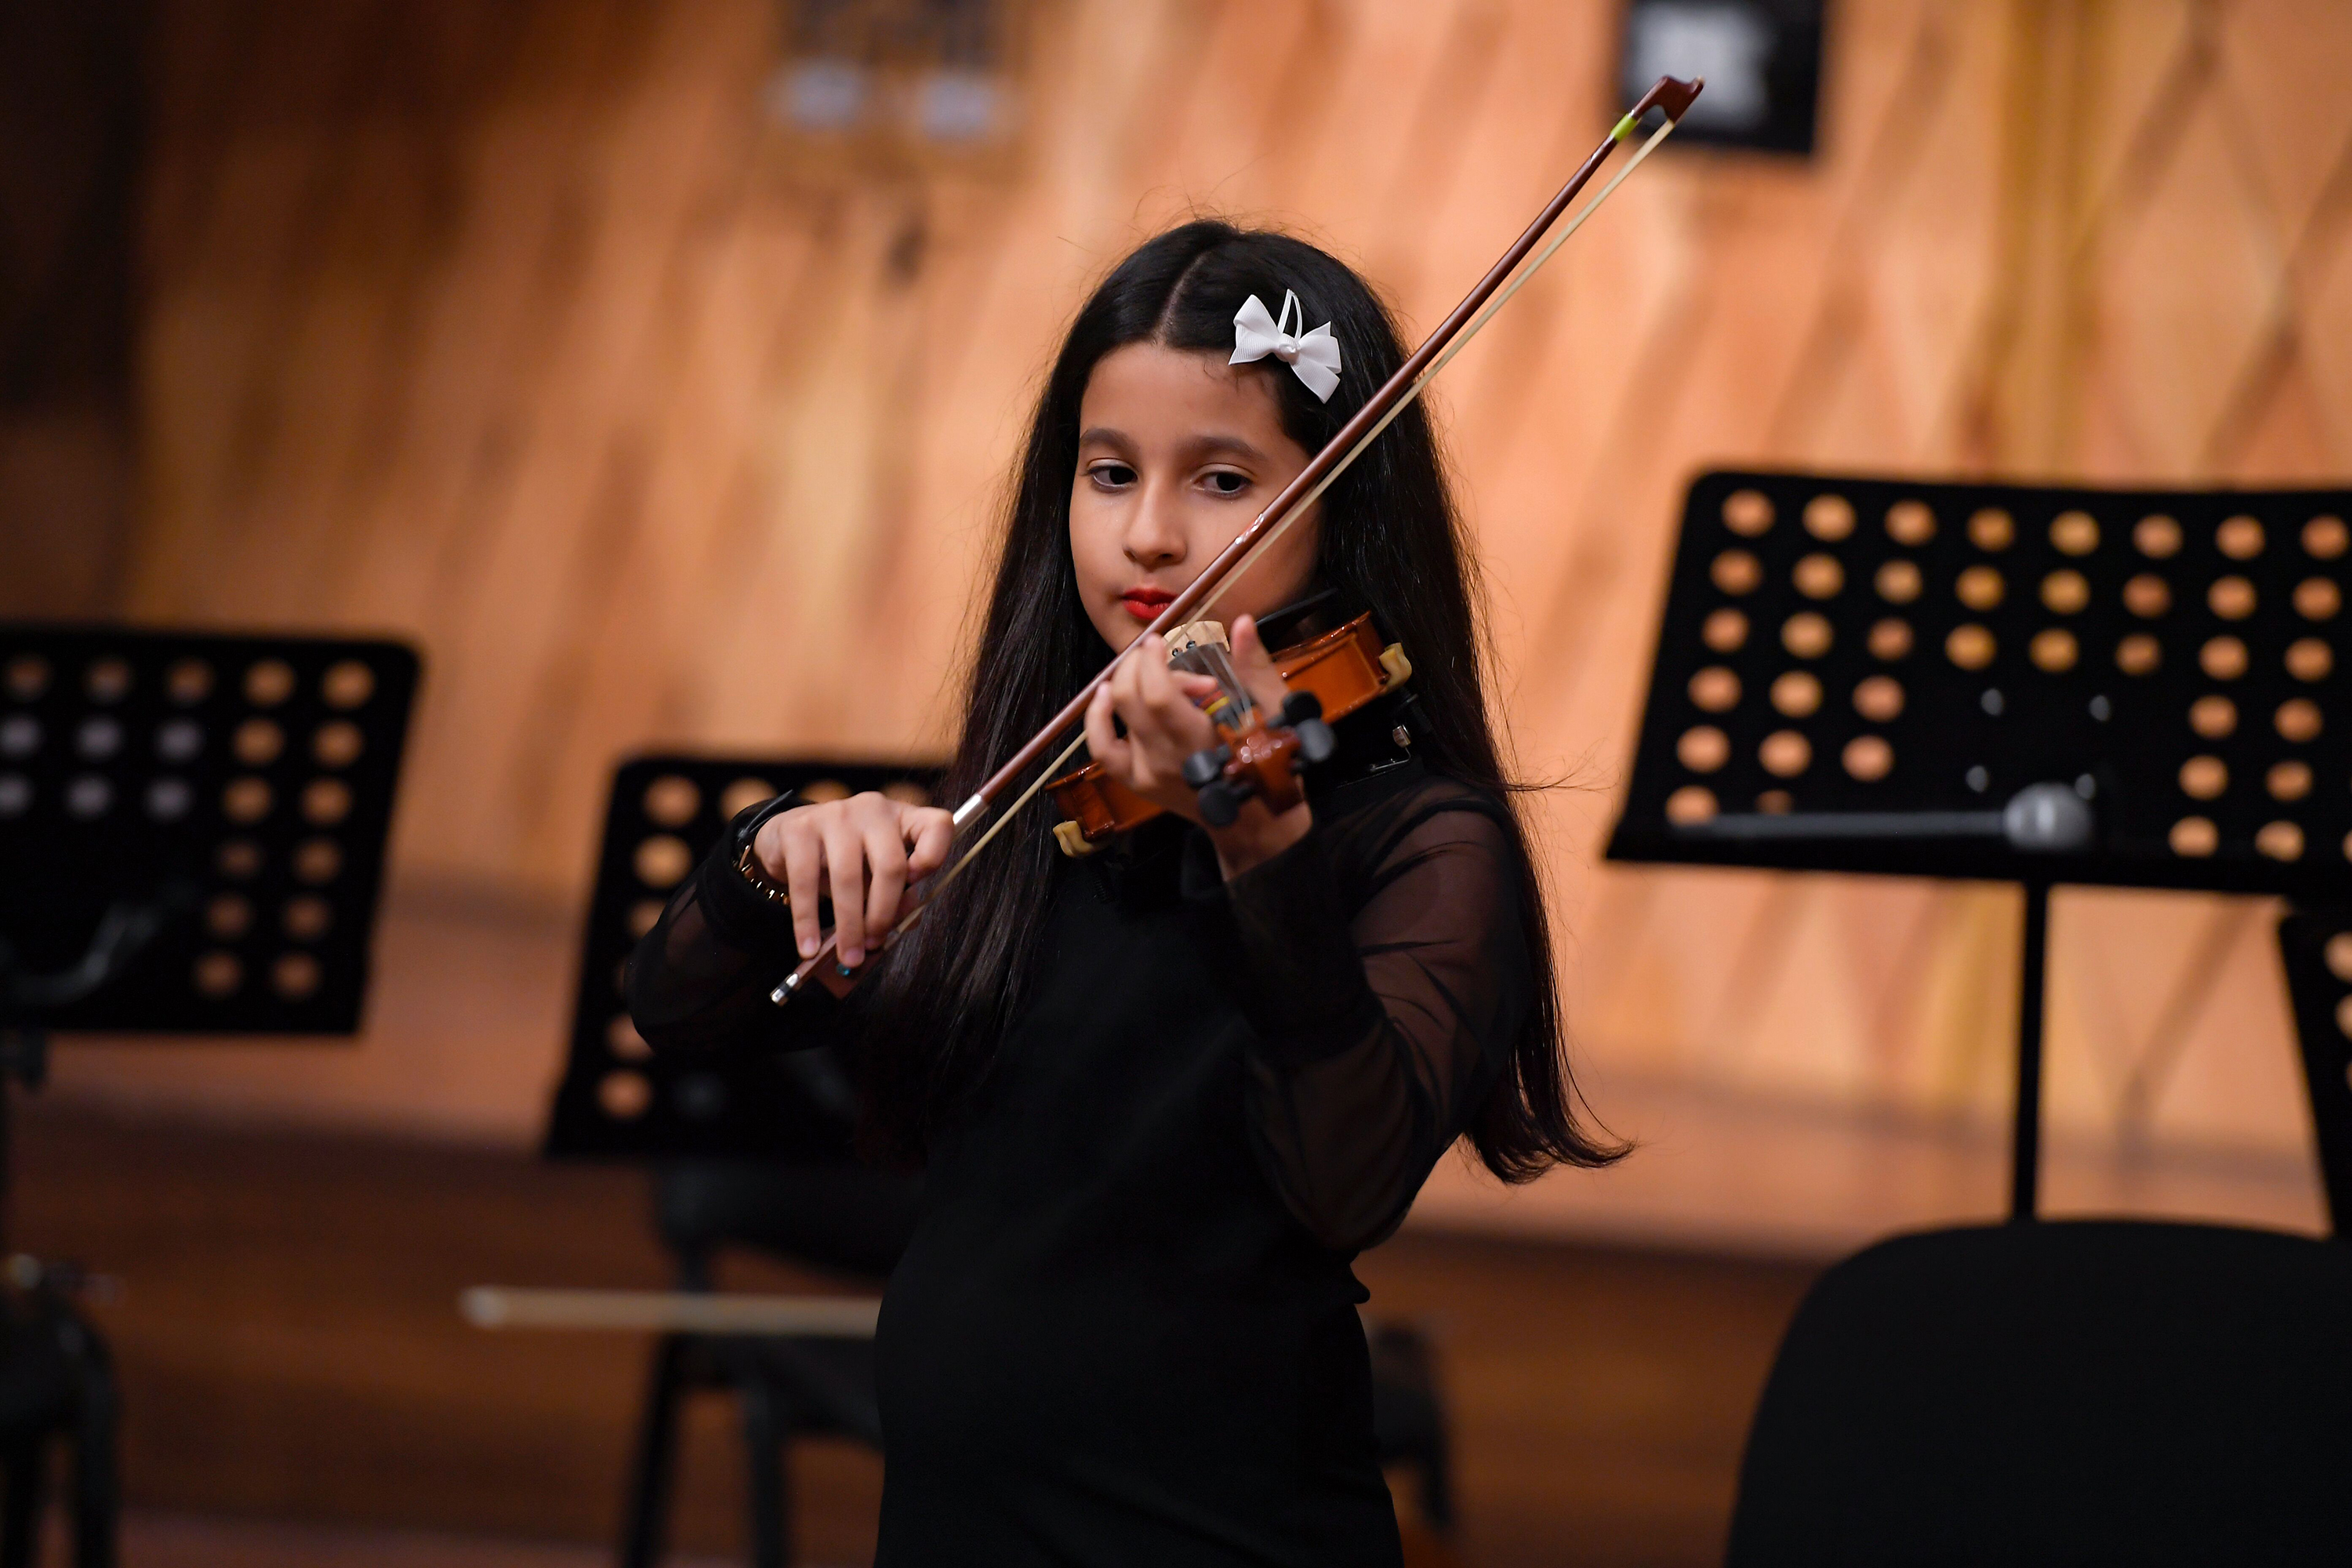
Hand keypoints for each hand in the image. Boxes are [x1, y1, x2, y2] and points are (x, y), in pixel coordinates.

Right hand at [754, 793, 954, 974]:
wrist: (789, 838)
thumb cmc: (844, 860)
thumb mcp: (876, 874)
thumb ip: (897, 896)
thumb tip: (902, 923)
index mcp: (903, 818)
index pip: (938, 825)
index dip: (934, 857)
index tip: (917, 886)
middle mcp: (873, 810)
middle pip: (890, 865)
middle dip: (883, 914)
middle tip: (874, 944)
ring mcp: (834, 814)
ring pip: (848, 877)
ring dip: (849, 925)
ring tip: (848, 955)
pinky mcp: (798, 829)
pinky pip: (804, 882)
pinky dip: (808, 921)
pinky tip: (809, 946)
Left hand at [1082, 613, 1312, 877]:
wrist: (1254, 819)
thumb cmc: (1268, 760)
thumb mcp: (1272, 710)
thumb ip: (1253, 666)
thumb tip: (1243, 623)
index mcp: (1203, 738)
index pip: (1158, 694)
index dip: (1153, 661)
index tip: (1160, 642)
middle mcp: (1168, 757)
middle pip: (1131, 697)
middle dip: (1141, 665)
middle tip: (1160, 657)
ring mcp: (1148, 772)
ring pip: (1118, 714)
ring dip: (1125, 682)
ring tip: (1139, 669)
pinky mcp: (1136, 782)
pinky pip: (1102, 749)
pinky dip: (1097, 719)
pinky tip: (1104, 696)